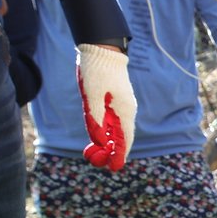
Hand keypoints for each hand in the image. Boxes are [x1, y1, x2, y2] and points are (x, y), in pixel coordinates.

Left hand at [77, 44, 136, 170]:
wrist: (100, 49)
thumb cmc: (97, 71)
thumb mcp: (92, 96)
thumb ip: (95, 120)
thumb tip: (98, 141)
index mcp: (124, 111)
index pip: (124, 139)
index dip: (119, 155)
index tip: (113, 168)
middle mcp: (124, 111)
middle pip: (119, 137)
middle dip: (109, 151)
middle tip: (96, 161)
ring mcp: (119, 107)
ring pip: (114, 131)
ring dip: (105, 143)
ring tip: (94, 154)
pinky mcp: (111, 102)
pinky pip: (109, 122)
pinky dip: (104, 133)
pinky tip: (97, 139)